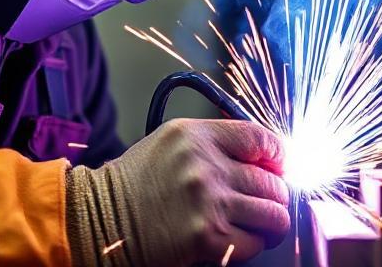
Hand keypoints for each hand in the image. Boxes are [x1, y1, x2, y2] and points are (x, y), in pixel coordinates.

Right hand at [67, 119, 289, 265]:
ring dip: (269, 223)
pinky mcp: (208, 237)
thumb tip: (264, 161)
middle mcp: (205, 164)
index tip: (280, 166)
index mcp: (196, 136)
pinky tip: (232, 240)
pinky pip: (255, 244)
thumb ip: (213, 144)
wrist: (101, 219)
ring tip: (254, 224)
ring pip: (273, 214)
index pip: (260, 138)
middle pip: (273, 181)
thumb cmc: (134, 184)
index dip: (279, 156)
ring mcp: (208, 202)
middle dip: (273, 195)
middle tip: (263, 202)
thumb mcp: (169, 144)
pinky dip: (250, 246)